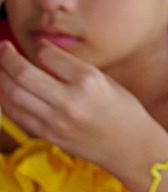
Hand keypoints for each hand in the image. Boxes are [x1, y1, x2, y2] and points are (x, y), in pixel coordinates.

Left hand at [0, 41, 167, 191]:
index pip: (49, 56)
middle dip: (7, 58)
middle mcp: (68, 100)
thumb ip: (75, 70)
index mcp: (89, 81)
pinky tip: (2, 88)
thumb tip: (45, 56)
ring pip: (12, 94)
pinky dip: (4, 98)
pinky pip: (15, 114)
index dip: (38, 47)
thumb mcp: (107, 82)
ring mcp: (54, 120)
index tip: (36, 44)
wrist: (130, 147)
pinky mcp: (46, 134)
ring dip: (0, 77)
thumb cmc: (124, 111)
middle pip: (23, 74)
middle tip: (2, 47)